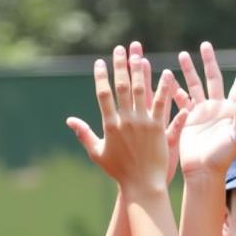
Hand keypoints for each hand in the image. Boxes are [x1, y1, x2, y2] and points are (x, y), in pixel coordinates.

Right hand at [67, 44, 186, 193]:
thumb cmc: (119, 172)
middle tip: (120, 49)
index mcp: (110, 125)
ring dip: (140, 71)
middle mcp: (126, 121)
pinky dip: (164, 89)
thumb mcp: (97, 153)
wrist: (141, 185)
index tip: (100, 63)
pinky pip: (162, 105)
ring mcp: (143, 123)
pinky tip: (166, 74)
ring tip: (139, 54)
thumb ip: (84, 134)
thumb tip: (69, 121)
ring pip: (141, 91)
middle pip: (122, 87)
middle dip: (120, 66)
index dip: (101, 77)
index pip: (103, 95)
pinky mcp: (158, 129)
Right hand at [177, 41, 235, 176]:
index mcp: (230, 111)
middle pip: (213, 79)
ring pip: (194, 85)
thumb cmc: (222, 158)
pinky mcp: (188, 119)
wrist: (203, 172)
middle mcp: (216, 108)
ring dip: (189, 70)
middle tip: (205, 45)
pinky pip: (181, 100)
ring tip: (182, 54)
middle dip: (209, 62)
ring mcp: (201, 113)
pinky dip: (175, 89)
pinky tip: (169, 78)